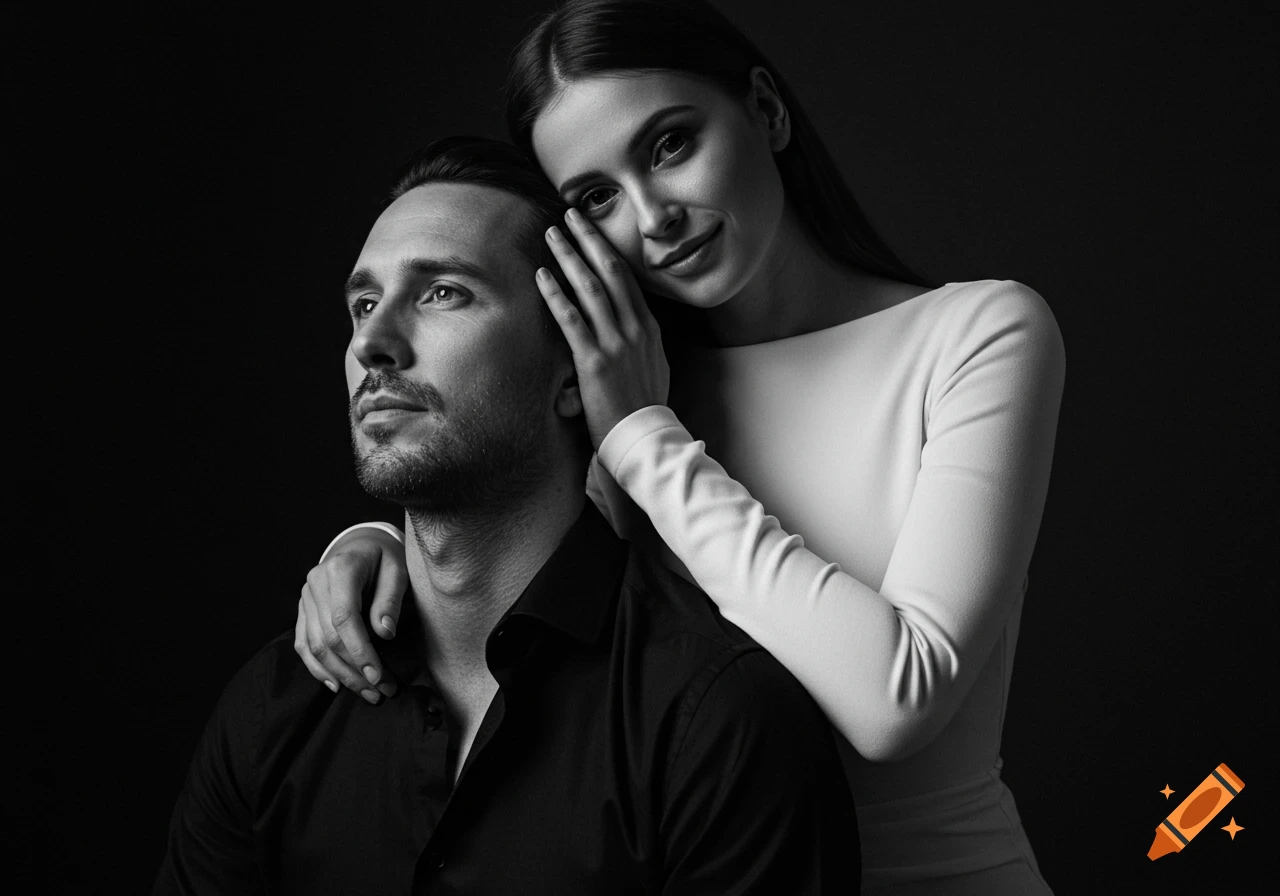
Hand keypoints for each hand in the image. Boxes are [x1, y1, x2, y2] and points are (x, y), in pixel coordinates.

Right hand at [294, 528, 407, 703]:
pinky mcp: (303, 610)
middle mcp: (315, 583)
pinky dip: (317, 668)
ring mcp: (305, 597)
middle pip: (328, 638)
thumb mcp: (398, 570)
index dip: (360, 651)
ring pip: (314, 646)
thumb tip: (385, 635)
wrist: (362, 545)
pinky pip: (303, 643)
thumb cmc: (385, 558)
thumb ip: (390, 600)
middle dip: (355, 670)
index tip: (378, 676)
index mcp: (340, 569)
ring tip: (367, 694)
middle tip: (382, 692)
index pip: (344, 618)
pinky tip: (336, 685)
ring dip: (340, 675)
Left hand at [538, 208, 669, 448]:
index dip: (606, 249)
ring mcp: (616, 343)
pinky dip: (556, 294)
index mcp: (649, 328)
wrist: (646, 438)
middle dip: (588, 239)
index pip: (626, 278)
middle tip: (569, 215)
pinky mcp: (595, 361)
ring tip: (551, 234)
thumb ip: (641, 344)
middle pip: (609, 272)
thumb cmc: (646, 408)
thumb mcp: (654, 368)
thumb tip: (630, 331)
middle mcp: (635, 328)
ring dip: (568, 256)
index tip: (591, 230)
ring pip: (589, 288)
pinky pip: (572, 320)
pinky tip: (543, 275)